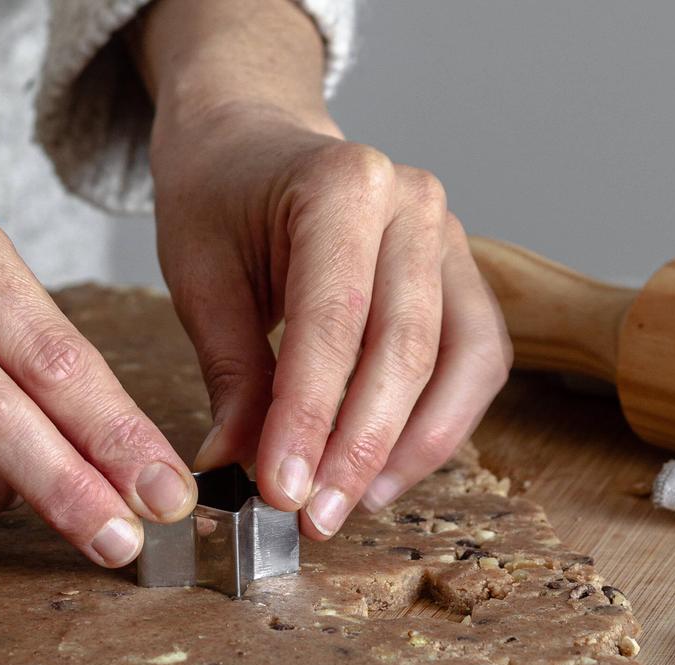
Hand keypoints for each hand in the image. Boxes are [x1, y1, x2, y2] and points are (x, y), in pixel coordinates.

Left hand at [151, 103, 510, 538]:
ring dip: (413, 447)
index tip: (281, 488)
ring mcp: (449, 237)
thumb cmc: (219, 196)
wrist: (251, 141)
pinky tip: (389, 468)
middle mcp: (412, 204)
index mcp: (342, 183)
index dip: (310, 415)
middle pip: (407, 346)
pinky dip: (439, 422)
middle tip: (314, 514)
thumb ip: (232, 373)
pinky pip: (474, 360)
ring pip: (460, 361)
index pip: (334, 319)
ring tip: (354, 502)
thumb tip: (241, 470)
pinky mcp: (460, 275)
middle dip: (360, 446)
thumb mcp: (200, 275)